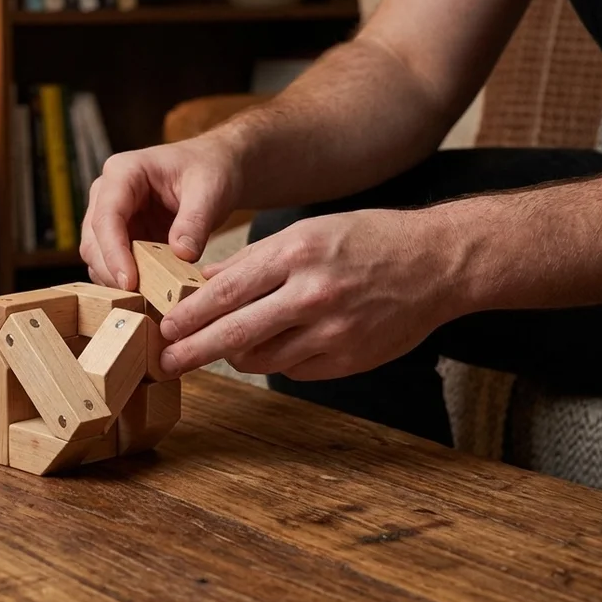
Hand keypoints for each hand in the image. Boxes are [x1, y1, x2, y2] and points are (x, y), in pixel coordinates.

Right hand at [81, 135, 242, 290]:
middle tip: (138, 298)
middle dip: (112, 271)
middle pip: (94, 240)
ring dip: (115, 278)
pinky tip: (145, 293)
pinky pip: (111, 263)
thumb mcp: (209, 190)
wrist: (214, 167)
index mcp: (123, 172)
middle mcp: (108, 193)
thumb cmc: (208, 170)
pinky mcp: (120, 236)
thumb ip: (195, 221)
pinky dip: (123, 280)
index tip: (129, 281)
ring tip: (144, 298)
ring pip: (97, 255)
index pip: (107, 216)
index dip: (113, 251)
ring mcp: (111, 216)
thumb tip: (182, 254)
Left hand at [158, 208, 465, 380]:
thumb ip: (256, 260)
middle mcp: (312, 294)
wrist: (437, 263)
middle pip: (236, 334)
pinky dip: (278, 360)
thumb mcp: (309, 232)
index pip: (227, 291)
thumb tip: (204, 283)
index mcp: (297, 253)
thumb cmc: (368, 240)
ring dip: (236, 356)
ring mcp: (332, 331)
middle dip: (193, 352)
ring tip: (225, 347)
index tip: (164, 328)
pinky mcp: (348, 359)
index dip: (189, 315)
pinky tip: (280, 344)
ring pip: (262, 358)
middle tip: (165, 363)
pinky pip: (294, 370)